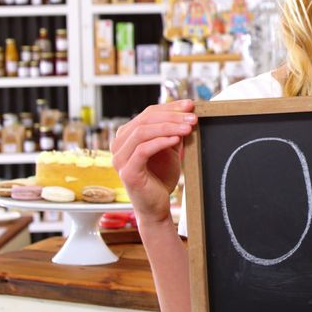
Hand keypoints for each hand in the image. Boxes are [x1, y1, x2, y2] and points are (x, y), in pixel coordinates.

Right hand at [111, 99, 196, 225]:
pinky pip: (143, 150)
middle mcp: (118, 144)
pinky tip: (176, 140)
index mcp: (127, 135)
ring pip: (142, 132)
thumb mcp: (169, 148)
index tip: (190, 105)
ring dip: (168, 127)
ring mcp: (120, 158)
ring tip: (188, 128)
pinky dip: (161, 142)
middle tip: (193, 118)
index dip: (170, 107)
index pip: (148, 113)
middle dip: (172, 116)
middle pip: (145, 119)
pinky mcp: (127, 172)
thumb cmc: (161, 176)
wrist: (157, 206)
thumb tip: (187, 109)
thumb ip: (172, 130)